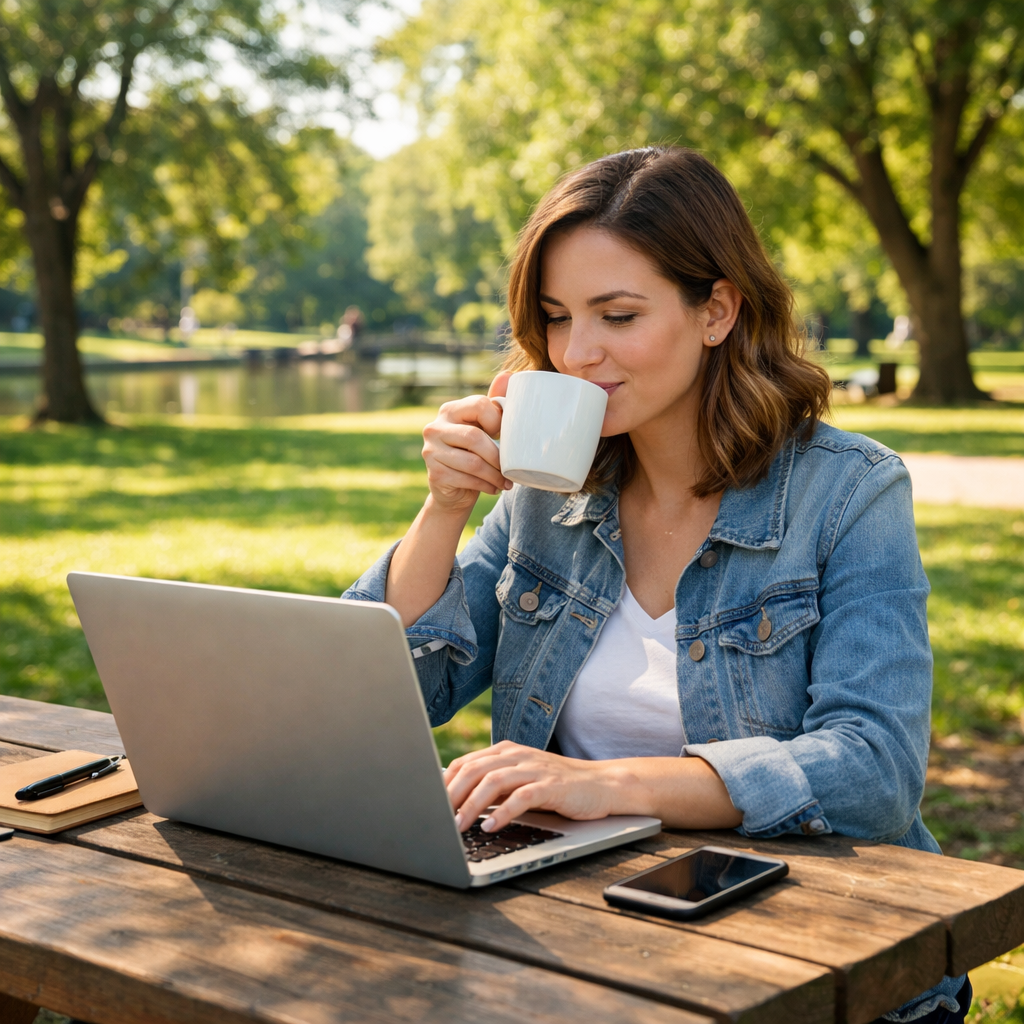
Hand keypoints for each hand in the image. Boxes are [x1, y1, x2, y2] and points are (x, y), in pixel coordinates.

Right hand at [421, 370, 513, 513]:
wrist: (454, 489)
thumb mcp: (484, 427)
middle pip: (475, 437)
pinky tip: (493, 488)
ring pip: (473, 462)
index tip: (503, 436)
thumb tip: (508, 374)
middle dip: (498, 456)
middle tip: (511, 468)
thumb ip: (494, 402)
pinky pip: (467, 479)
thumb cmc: (474, 453)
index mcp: (449, 410)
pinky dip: (486, 486)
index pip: (479, 405)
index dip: (497, 421)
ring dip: (495, 475)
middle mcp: (434, 427)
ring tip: (505, 481)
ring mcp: (430, 451)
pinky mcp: (434, 474)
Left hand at [444, 740, 624, 831]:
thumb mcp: (520, 779)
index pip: (465, 762)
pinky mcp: (551, 786)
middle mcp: (517, 755)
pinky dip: (503, 813)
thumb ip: (493, 784)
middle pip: (474, 770)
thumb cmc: (556, 785)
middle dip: (452, 795)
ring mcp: (534, 769)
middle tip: (437, 818)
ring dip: (472, 805)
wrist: (600, 783)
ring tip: (458, 826)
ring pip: (493, 782)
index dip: (444, 783)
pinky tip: (491, 827)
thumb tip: (456, 802)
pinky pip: (521, 797)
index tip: (429, 804)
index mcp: (505, 750)